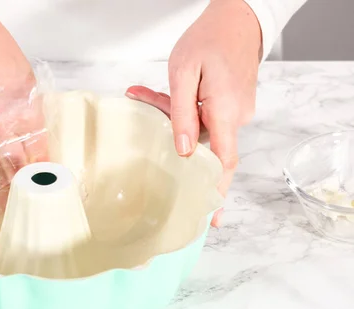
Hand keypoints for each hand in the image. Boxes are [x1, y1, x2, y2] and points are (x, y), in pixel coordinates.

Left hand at [126, 0, 261, 226]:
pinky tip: (161, 96)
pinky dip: (184, 111)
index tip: (208, 216)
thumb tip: (184, 151)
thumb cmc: (209, 40)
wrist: (238, 17)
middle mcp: (235, 116)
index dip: (215, 191)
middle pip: (203, 145)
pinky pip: (205, 117)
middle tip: (144, 108)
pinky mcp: (230, 104)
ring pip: (200, 129)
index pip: (223, 162)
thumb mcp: (184, 72)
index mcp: (225, 112)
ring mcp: (235, 111)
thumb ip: (181, 113)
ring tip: (144, 94)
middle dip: (173, 140)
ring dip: (173, 119)